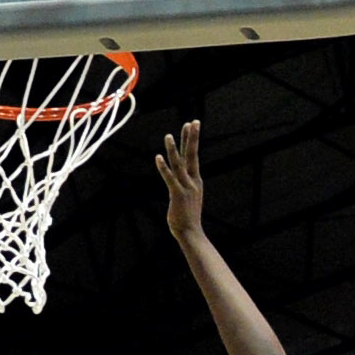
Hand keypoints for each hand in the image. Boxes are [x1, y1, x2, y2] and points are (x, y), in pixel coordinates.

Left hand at [154, 116, 208, 245]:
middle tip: (193, 121)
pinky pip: (170, 178)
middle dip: (192, 137)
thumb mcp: (189, 196)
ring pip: (180, 164)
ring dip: (174, 149)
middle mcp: (193, 180)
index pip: (194, 155)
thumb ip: (185, 185)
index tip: (192, 124)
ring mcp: (186, 187)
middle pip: (192, 155)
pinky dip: (164, 168)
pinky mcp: (178, 195)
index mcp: (196, 180)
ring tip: (168, 135)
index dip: (192, 139)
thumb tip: (181, 178)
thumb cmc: (187, 216)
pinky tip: (158, 157)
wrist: (191, 232)